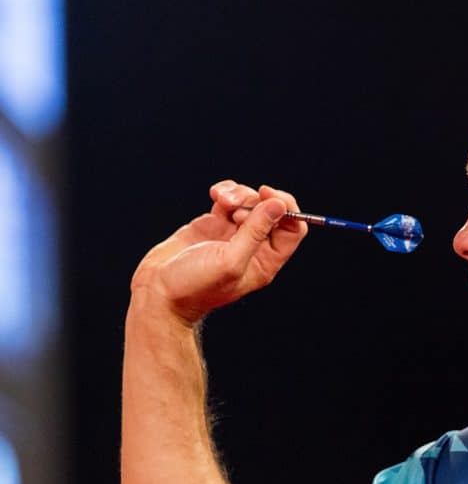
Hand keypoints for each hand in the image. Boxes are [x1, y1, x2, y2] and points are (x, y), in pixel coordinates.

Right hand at [130, 181, 307, 322]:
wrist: (157, 292)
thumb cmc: (194, 286)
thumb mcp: (229, 261)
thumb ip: (255, 233)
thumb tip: (279, 206)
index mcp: (266, 260)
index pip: (293, 229)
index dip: (286, 208)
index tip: (269, 195)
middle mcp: (254, 246)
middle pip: (271, 210)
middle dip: (254, 200)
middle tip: (233, 209)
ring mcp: (233, 234)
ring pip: (250, 201)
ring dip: (238, 194)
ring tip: (220, 200)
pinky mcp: (214, 224)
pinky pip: (230, 199)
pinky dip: (226, 191)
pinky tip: (215, 194)